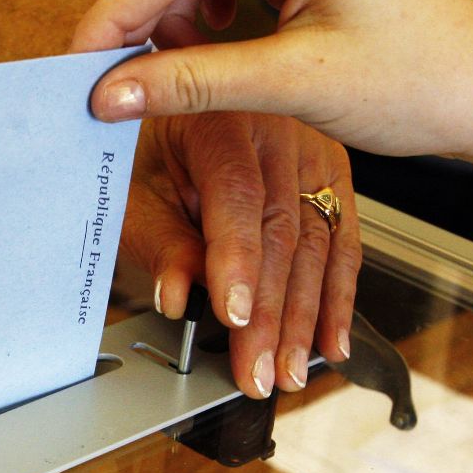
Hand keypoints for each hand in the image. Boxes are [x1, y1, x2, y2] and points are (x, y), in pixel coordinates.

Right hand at [71, 0, 472, 176]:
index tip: (74, 68)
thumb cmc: (427, 79)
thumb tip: (111, 92)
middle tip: (98, 90)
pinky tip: (204, 67)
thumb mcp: (295, 84)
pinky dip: (202, 34)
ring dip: (170, 34)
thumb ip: (194, 83)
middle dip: (137, 27)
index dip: (115, 16)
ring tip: (159, 88)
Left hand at [125, 112, 359, 395]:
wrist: (167, 101)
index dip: (236, 262)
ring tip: (289, 370)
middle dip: (272, 313)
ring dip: (306, 318)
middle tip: (258, 371)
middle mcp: (276, 124)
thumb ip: (158, 239)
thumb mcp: (131, 186)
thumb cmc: (144, 140)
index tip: (234, 316)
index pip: (236, 195)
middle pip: (283, 230)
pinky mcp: (328, 174)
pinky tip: (331, 341)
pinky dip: (337, 297)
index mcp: (219, 113)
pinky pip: (342, 241)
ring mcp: (310, 149)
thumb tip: (178, 295)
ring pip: (317, 244)